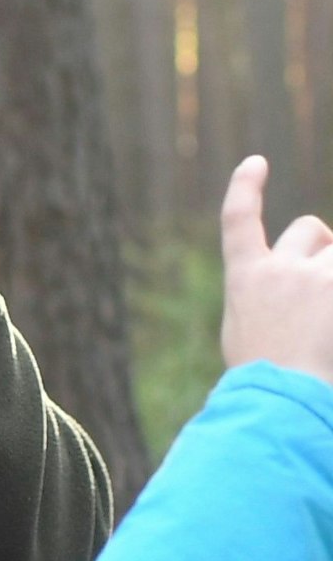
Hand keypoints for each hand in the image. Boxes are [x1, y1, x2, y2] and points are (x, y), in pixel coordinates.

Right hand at [220, 156, 332, 384]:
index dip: (245, 188)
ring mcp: (316, 278)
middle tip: (326, 277)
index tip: (255, 163)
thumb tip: (288, 287)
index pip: (238, 219)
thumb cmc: (261, 377)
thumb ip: (266, 300)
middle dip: (323, 244)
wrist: (280, 398)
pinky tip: (328, 321)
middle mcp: (279, 268)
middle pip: (309, 229)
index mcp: (244, 278)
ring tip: (325, 312)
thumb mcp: (247, 333)